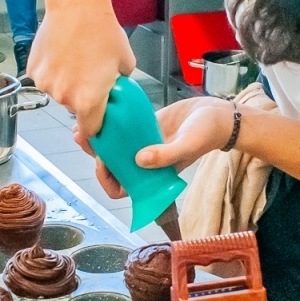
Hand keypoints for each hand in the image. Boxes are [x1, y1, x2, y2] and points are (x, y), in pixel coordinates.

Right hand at [28, 1, 133, 136]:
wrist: (77, 6)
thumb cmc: (102, 31)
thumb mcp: (125, 63)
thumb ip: (120, 85)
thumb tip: (115, 90)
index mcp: (89, 100)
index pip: (90, 130)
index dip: (94, 127)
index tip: (96, 123)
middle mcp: (64, 96)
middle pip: (73, 108)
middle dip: (81, 97)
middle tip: (89, 74)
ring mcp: (46, 84)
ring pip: (58, 92)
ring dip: (65, 83)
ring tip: (75, 58)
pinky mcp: (34, 70)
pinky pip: (45, 78)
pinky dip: (52, 70)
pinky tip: (62, 53)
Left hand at [72, 95, 231, 199]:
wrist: (216, 113)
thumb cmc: (207, 134)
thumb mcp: (188, 145)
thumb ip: (166, 155)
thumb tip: (139, 160)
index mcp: (153, 176)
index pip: (123, 189)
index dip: (108, 180)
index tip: (103, 162)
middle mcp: (144, 163)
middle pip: (111, 167)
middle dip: (95, 155)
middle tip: (85, 138)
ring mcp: (142, 144)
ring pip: (113, 148)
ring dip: (97, 140)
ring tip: (83, 126)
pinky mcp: (143, 127)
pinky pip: (121, 129)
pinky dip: (109, 123)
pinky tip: (100, 111)